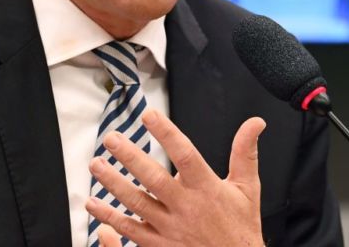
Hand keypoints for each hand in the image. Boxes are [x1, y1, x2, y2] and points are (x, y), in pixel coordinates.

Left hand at [85, 109, 265, 245]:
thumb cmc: (240, 228)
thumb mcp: (248, 189)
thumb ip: (245, 153)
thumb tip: (255, 123)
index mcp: (207, 189)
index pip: (185, 155)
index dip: (167, 133)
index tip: (149, 114)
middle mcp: (186, 207)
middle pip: (154, 178)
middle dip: (130, 157)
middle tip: (111, 138)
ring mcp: (170, 228)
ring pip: (137, 203)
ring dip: (114, 183)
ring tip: (96, 164)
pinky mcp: (159, 246)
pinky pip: (130, 231)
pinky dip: (110, 218)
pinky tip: (94, 204)